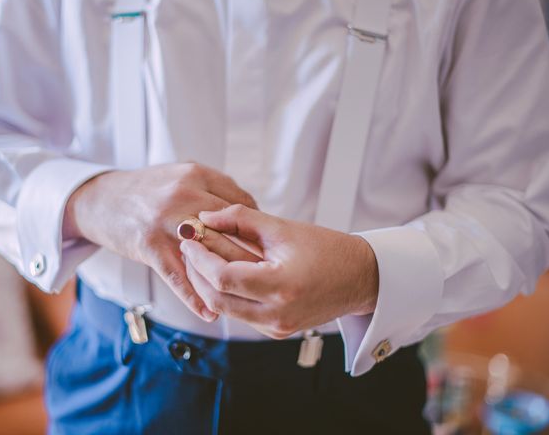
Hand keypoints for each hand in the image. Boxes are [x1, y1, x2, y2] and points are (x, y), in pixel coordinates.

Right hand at [63, 163, 260, 320]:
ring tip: (248, 296)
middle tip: (268, 275)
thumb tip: (251, 212)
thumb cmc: (146, 190)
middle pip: (231, 230)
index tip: (266, 247)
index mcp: (196, 175)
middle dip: (251, 255)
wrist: (100, 199)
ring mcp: (166, 221)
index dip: (256, 228)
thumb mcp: (181, 175)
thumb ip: (214, 189)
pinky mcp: (150, 246)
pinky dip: (195, 298)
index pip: (241, 204)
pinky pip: (178, 276)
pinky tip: (210, 312)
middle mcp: (184, 195)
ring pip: (210, 254)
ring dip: (230, 278)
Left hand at [180, 204, 378, 338]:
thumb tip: (205, 218)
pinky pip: (239, 313)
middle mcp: (276, 315)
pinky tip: (221, 271)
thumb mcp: (282, 228)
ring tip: (201, 256)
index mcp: (281, 286)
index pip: (223, 276)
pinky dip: (225, 293)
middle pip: (216, 298)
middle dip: (196, 272)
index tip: (190, 237)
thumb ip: (240, 219)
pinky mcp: (276, 330)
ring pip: (224, 308)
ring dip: (207, 283)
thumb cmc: (327, 248)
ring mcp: (276, 327)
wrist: (359, 277)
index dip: (200, 257)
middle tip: (189, 246)